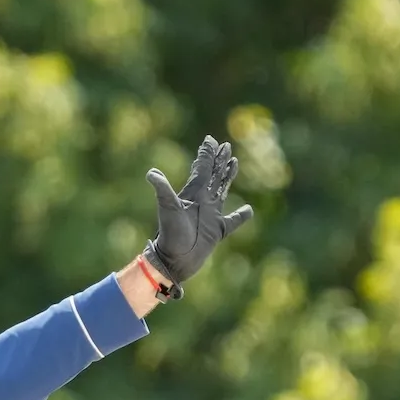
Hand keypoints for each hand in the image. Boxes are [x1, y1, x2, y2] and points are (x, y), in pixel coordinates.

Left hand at [141, 135, 253, 297]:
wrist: (174, 260)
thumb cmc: (170, 234)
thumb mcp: (168, 209)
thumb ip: (163, 190)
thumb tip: (151, 173)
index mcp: (193, 193)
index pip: (202, 169)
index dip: (207, 154)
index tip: (210, 140)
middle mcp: (202, 201)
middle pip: (214, 175)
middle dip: (219, 160)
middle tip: (225, 145)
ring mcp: (210, 215)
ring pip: (223, 190)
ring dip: (228, 176)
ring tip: (234, 162)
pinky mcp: (217, 230)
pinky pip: (232, 222)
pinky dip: (241, 216)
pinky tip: (248, 210)